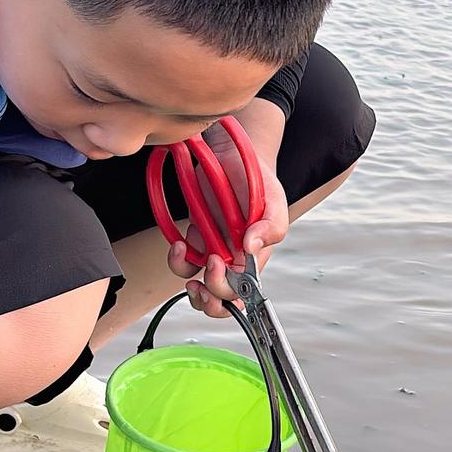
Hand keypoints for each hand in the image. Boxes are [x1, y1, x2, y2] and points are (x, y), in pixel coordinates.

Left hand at [165, 118, 288, 318]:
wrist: (232, 155)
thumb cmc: (257, 180)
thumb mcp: (273, 199)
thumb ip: (271, 225)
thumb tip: (252, 248)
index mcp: (256, 257)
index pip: (245, 293)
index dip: (230, 294)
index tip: (220, 268)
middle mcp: (234, 259)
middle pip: (221, 296)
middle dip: (211, 295)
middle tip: (205, 274)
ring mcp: (213, 250)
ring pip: (199, 285)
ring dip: (190, 286)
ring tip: (184, 260)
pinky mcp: (194, 239)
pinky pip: (184, 261)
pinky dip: (177, 260)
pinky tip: (178, 245)